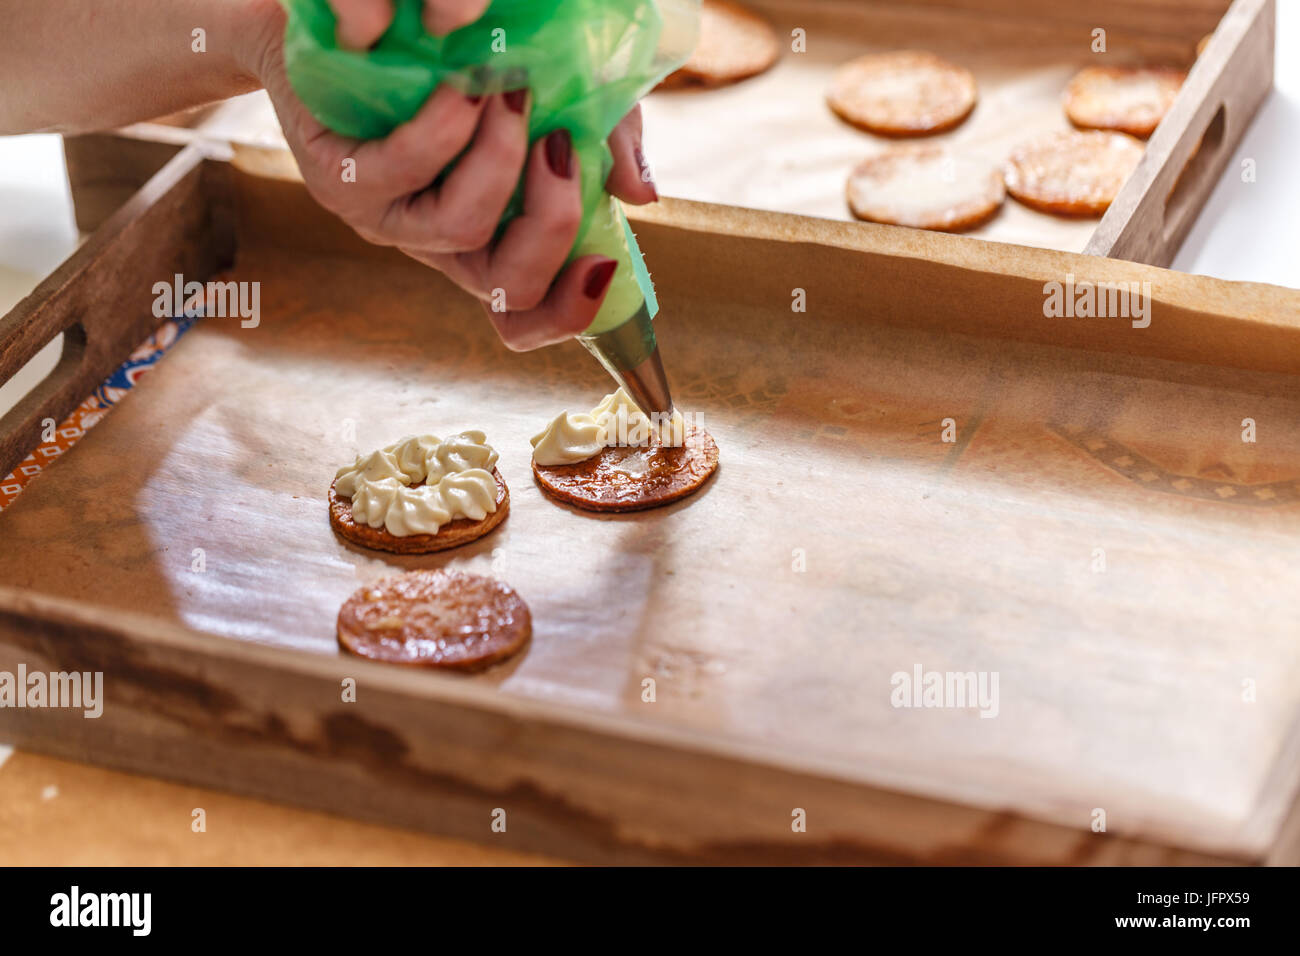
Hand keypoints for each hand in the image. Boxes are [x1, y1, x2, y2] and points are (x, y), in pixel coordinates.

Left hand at [250, 0, 658, 350]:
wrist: (357, 20)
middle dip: (553, 223)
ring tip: (512, 90)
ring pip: (462, 227)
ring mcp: (385, 218)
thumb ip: (605, 144)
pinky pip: (403, 170)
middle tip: (562, 145)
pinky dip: (447, 127)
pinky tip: (465, 86)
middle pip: (509, 289)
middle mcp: (436, 245)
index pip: (526, 317)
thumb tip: (641, 196)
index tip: (605, 261)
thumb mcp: (557, 100)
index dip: (569, 313)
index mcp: (487, 241)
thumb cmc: (466, 64)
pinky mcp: (337, 177)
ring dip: (501, 159)